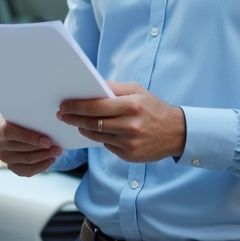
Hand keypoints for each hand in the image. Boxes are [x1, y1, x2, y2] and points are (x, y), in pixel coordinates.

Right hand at [0, 116, 61, 176]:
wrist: (22, 129)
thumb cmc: (25, 119)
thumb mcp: (25, 114)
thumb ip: (30, 117)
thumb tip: (48, 123)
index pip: (8, 132)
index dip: (28, 137)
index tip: (46, 141)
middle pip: (19, 147)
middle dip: (41, 148)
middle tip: (56, 147)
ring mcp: (3, 156)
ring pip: (25, 159)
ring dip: (44, 156)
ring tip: (56, 151)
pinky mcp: (12, 166)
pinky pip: (27, 170)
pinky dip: (41, 166)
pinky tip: (50, 160)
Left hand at [58, 81, 185, 162]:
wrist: (176, 132)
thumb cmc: (153, 108)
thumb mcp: (137, 91)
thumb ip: (115, 87)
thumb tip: (93, 85)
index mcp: (131, 106)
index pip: (96, 106)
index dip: (77, 106)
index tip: (65, 105)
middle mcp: (130, 125)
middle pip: (93, 123)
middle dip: (74, 118)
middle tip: (63, 115)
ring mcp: (130, 143)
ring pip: (97, 136)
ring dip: (83, 129)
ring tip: (76, 123)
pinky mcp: (129, 155)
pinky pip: (107, 145)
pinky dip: (99, 138)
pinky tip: (95, 131)